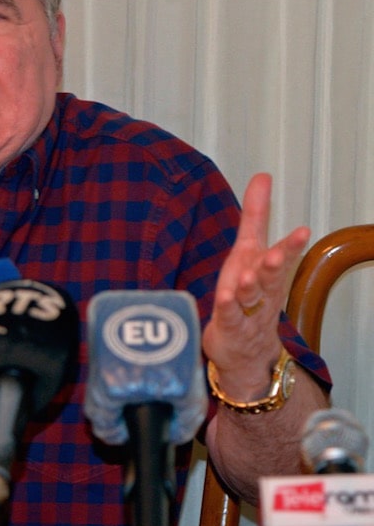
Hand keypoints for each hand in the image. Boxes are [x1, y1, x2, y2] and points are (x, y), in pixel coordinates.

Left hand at [202, 173, 309, 395]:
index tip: (302, 231)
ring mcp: (247, 312)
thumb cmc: (247, 293)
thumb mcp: (249, 251)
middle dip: (274, 266)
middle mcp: (262, 292)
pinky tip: (223, 298)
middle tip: (275, 255)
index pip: (282, 257)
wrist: (246, 349)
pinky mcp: (228, 328)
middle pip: (271, 278)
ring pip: (250, 299)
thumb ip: (255, 216)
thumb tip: (262, 176)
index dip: (291, 246)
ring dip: (249, 287)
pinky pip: (229, 318)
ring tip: (246, 276)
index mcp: (268, 272)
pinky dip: (227, 308)